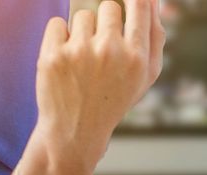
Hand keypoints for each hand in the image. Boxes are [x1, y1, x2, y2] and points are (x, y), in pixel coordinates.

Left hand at [32, 0, 165, 171]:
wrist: (75, 130)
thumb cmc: (114, 99)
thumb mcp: (146, 74)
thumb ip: (155, 35)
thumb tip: (151, 0)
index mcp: (136, 55)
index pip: (138, 4)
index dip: (132, 2)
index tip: (126, 6)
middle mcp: (108, 51)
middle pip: (108, 6)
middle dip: (104, 22)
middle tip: (100, 46)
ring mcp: (78, 53)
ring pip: (82, 15)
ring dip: (81, 31)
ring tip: (82, 57)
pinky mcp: (51, 57)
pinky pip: (56, 23)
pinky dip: (58, 35)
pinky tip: (64, 56)